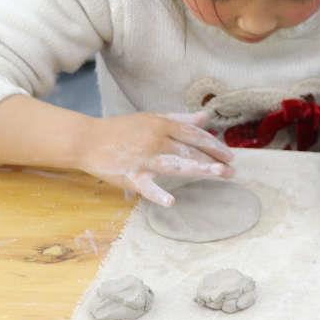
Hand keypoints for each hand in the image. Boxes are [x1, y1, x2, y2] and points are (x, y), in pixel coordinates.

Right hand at [76, 111, 235, 206]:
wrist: (88, 140)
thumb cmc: (123, 129)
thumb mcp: (152, 119)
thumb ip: (180, 119)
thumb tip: (205, 117)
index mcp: (162, 125)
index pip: (194, 135)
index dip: (214, 144)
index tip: (230, 155)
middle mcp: (156, 140)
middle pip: (189, 150)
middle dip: (213, 159)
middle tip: (231, 170)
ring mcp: (143, 159)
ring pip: (176, 165)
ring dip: (199, 169)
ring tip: (219, 175)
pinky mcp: (130, 176)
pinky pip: (146, 186)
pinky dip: (157, 194)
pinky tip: (171, 201)